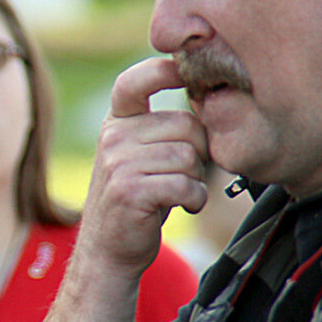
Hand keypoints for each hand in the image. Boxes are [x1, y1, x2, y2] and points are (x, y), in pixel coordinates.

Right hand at [79, 56, 207, 273]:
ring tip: (178, 193)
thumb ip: (163, 127)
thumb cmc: (138, 199)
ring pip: (188, 157)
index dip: (163, 71)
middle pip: (185, 125)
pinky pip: (185, 184)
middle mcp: (113, 137)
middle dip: (199, 152)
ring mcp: (118, 163)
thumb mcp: (140, 154)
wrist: (108, 250)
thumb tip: (213, 99)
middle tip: (184, 175)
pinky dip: (194, 199)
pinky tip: (183, 205)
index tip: (185, 73)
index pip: (135, 81)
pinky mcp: (130, 190)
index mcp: (117, 122)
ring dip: (196, 180)